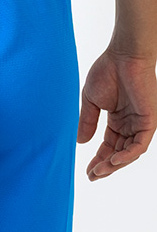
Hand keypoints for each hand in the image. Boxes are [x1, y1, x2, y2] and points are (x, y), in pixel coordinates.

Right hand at [77, 47, 156, 180]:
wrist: (123, 56)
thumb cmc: (107, 72)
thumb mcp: (91, 102)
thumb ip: (87, 122)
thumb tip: (81, 143)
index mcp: (118, 120)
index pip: (109, 146)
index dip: (98, 159)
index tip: (88, 172)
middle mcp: (131, 124)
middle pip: (119, 152)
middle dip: (105, 166)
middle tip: (92, 176)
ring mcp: (141, 123)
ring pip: (130, 152)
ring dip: (115, 164)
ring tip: (99, 171)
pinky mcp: (150, 120)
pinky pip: (140, 144)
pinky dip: (128, 155)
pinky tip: (113, 161)